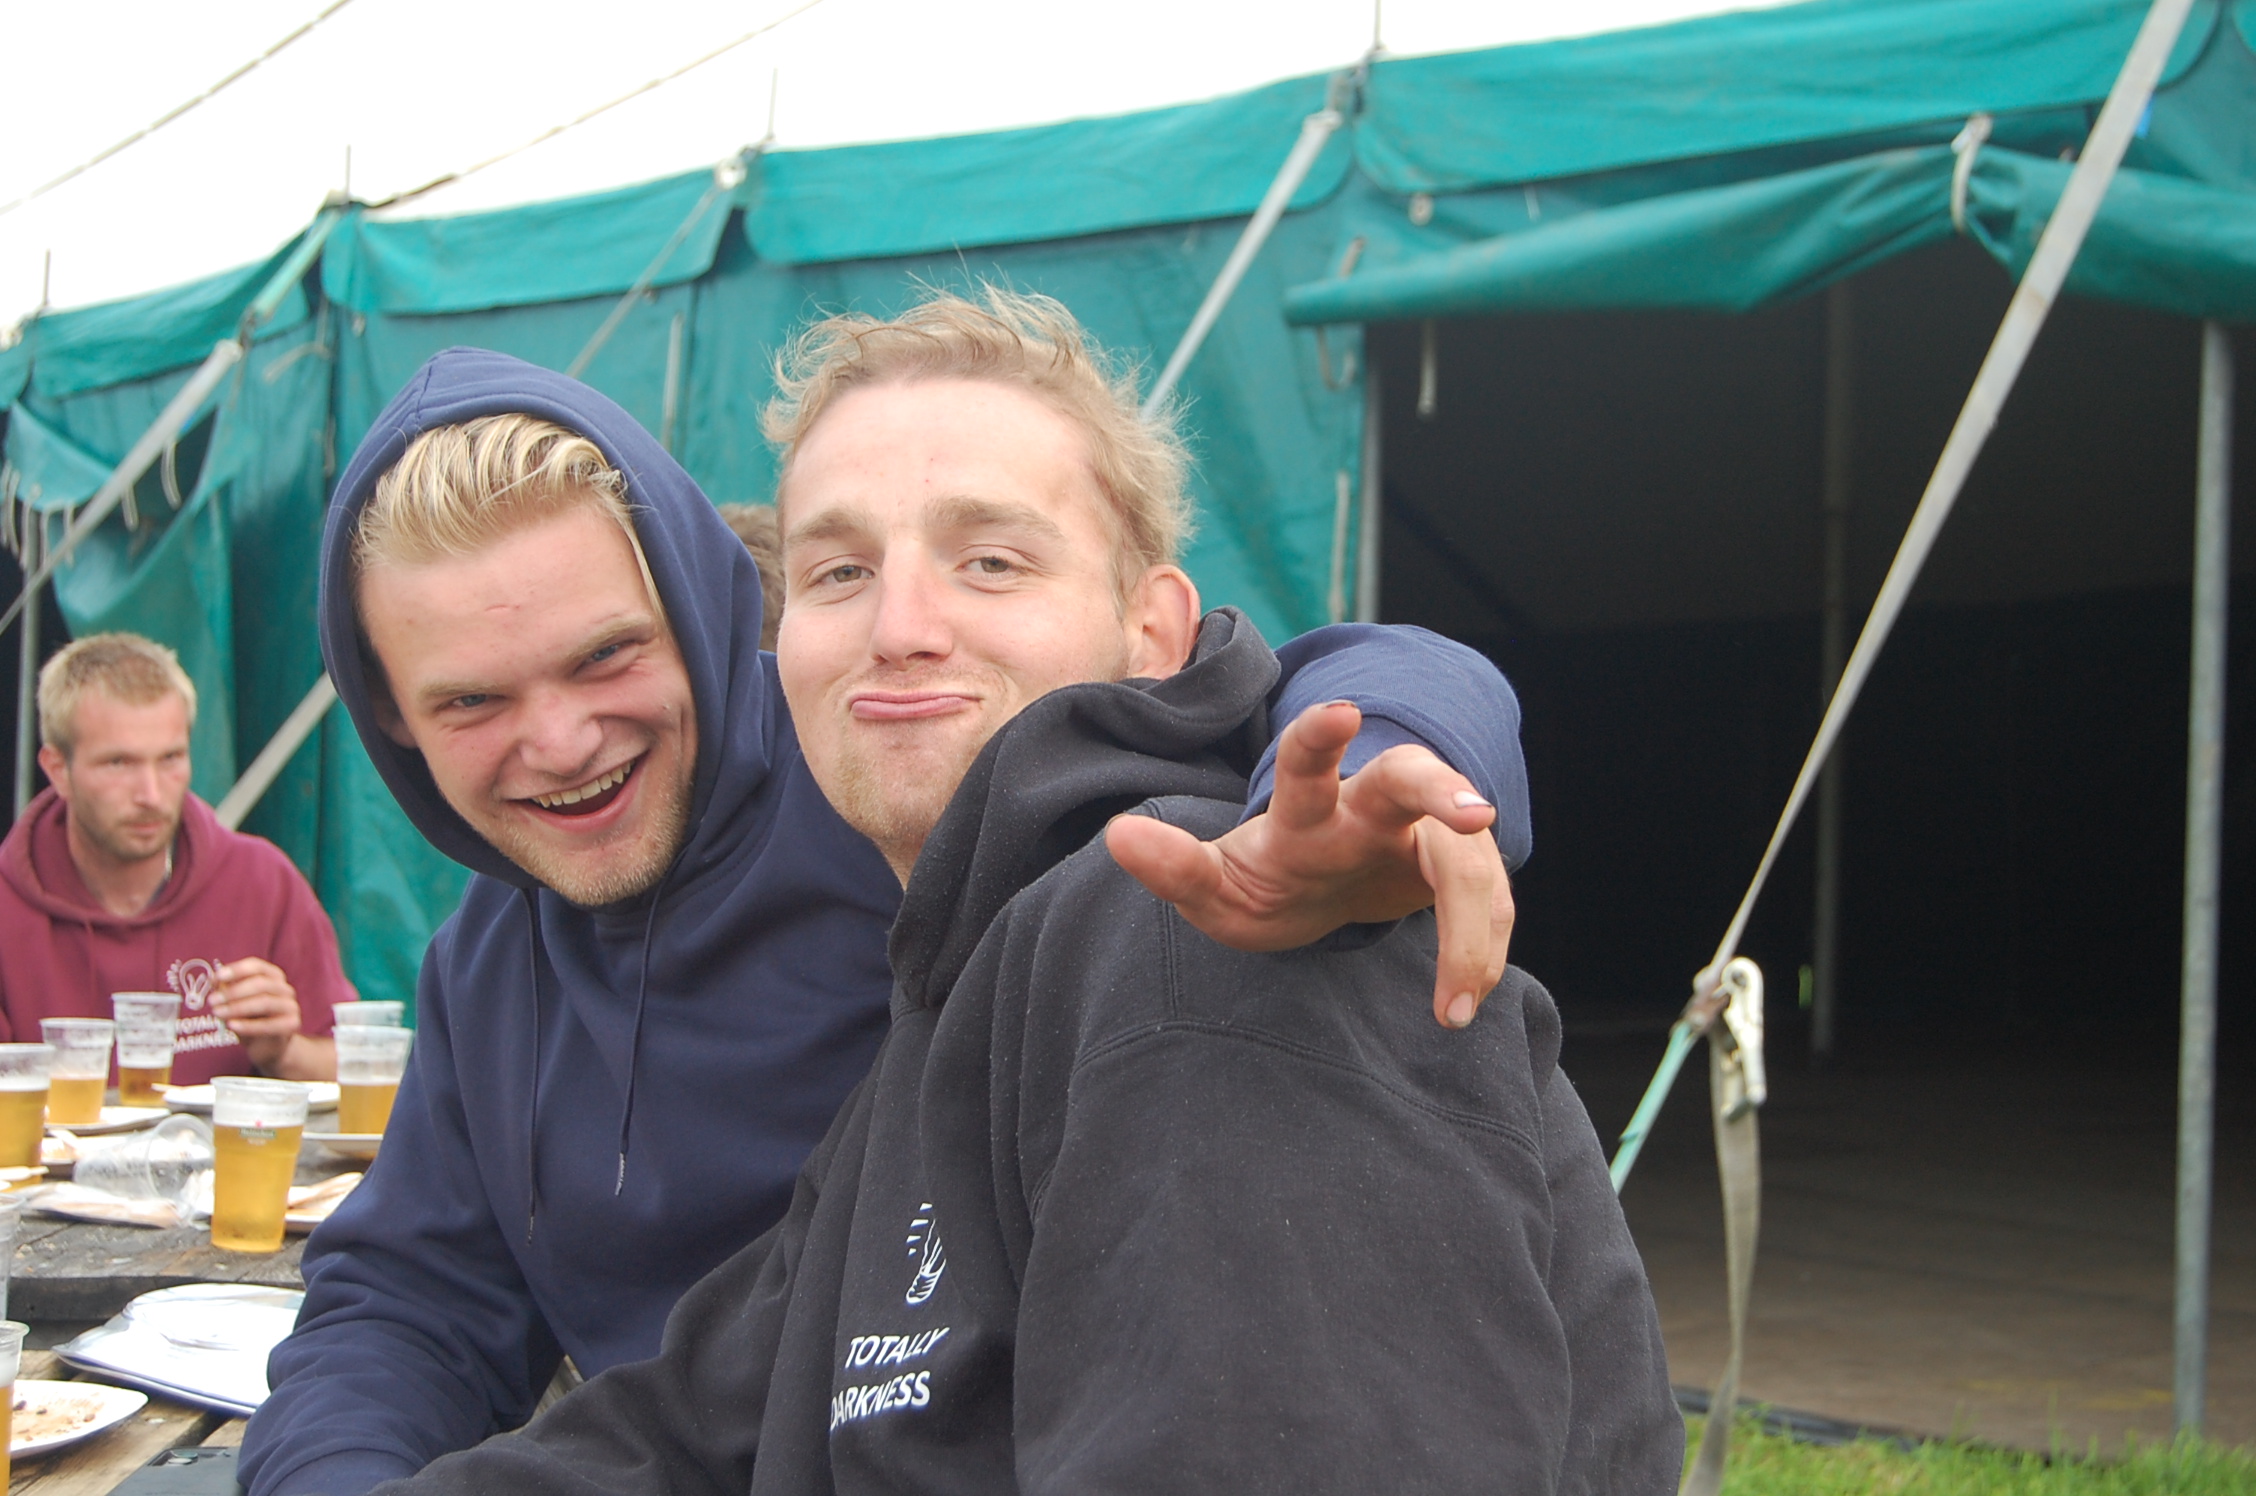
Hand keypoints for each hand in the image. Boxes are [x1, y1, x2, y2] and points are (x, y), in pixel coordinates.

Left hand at [212, 957, 301, 1070]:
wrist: (267, 1046)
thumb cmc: (250, 1020)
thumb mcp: (235, 1003)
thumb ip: (227, 990)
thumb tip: (214, 980)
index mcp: (273, 977)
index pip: (257, 967)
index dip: (237, 970)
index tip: (217, 977)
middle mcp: (285, 989)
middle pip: (261, 984)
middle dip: (234, 991)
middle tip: (212, 1000)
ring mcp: (290, 1006)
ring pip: (265, 1002)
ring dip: (238, 1007)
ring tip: (217, 1013)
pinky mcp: (291, 1024)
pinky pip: (268, 1024)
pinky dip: (248, 1025)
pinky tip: (231, 1026)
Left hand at [1105, 701, 1513, 1027]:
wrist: (1322, 898)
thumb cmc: (1267, 885)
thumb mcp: (1214, 888)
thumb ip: (1173, 867)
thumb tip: (1117, 835)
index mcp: (1305, 809)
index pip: (1305, 760)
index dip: (1319, 736)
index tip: (1339, 712)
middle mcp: (1370, 809)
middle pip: (1413, 780)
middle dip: (1444, 792)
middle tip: (1473, 817)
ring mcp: (1422, 836)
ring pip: (1468, 860)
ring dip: (1471, 930)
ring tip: (1453, 1009)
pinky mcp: (1459, 870)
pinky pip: (1489, 906)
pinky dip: (1481, 957)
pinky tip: (1458, 1007)